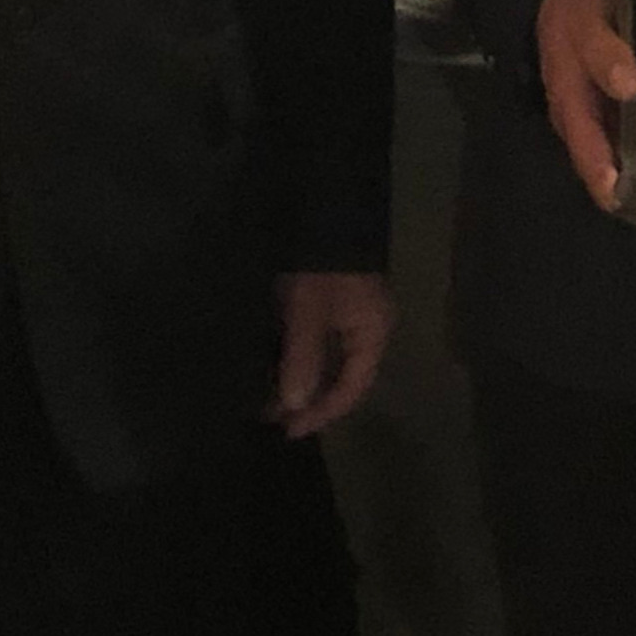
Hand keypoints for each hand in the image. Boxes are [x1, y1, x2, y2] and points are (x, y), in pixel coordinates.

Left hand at [266, 269, 392, 435]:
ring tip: (263, 395)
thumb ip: (302, 360)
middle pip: (339, 376)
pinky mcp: (326, 299)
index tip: (289, 430)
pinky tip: (269, 364)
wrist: (325, 205)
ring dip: (297, 378)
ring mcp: (346, 312)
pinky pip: (313, 339)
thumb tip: (294, 404)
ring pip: (324, 358)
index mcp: (371, 333)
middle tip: (270, 416)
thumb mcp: (308, 313)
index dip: (322, 413)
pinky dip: (294, 356)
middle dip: (306, 398)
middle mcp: (364, 327)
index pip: (352, 388)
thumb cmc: (322, 266)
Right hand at [534, 0, 635, 211]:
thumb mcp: (585, 19)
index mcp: (570, 107)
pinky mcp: (623, 106)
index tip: (635, 204)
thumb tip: (628, 88)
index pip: (587, 156)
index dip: (608, 183)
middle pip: (610, 165)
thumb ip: (602, 51)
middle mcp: (586, 121)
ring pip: (629, 151)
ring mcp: (605, 116)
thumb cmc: (579, 5)